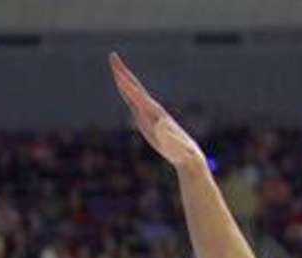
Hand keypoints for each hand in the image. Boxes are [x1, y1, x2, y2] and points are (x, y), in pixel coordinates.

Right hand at [109, 52, 206, 169]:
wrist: (188, 156)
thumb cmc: (183, 152)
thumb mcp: (176, 146)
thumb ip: (168, 136)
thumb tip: (160, 124)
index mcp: (157, 114)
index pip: (139, 97)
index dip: (128, 86)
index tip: (117, 74)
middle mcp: (153, 110)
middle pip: (135, 88)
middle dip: (123, 73)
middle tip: (112, 56)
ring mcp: (150, 114)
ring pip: (133, 94)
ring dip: (123, 81)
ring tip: (114, 68)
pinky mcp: (147, 121)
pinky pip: (134, 103)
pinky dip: (127, 93)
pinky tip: (122, 87)